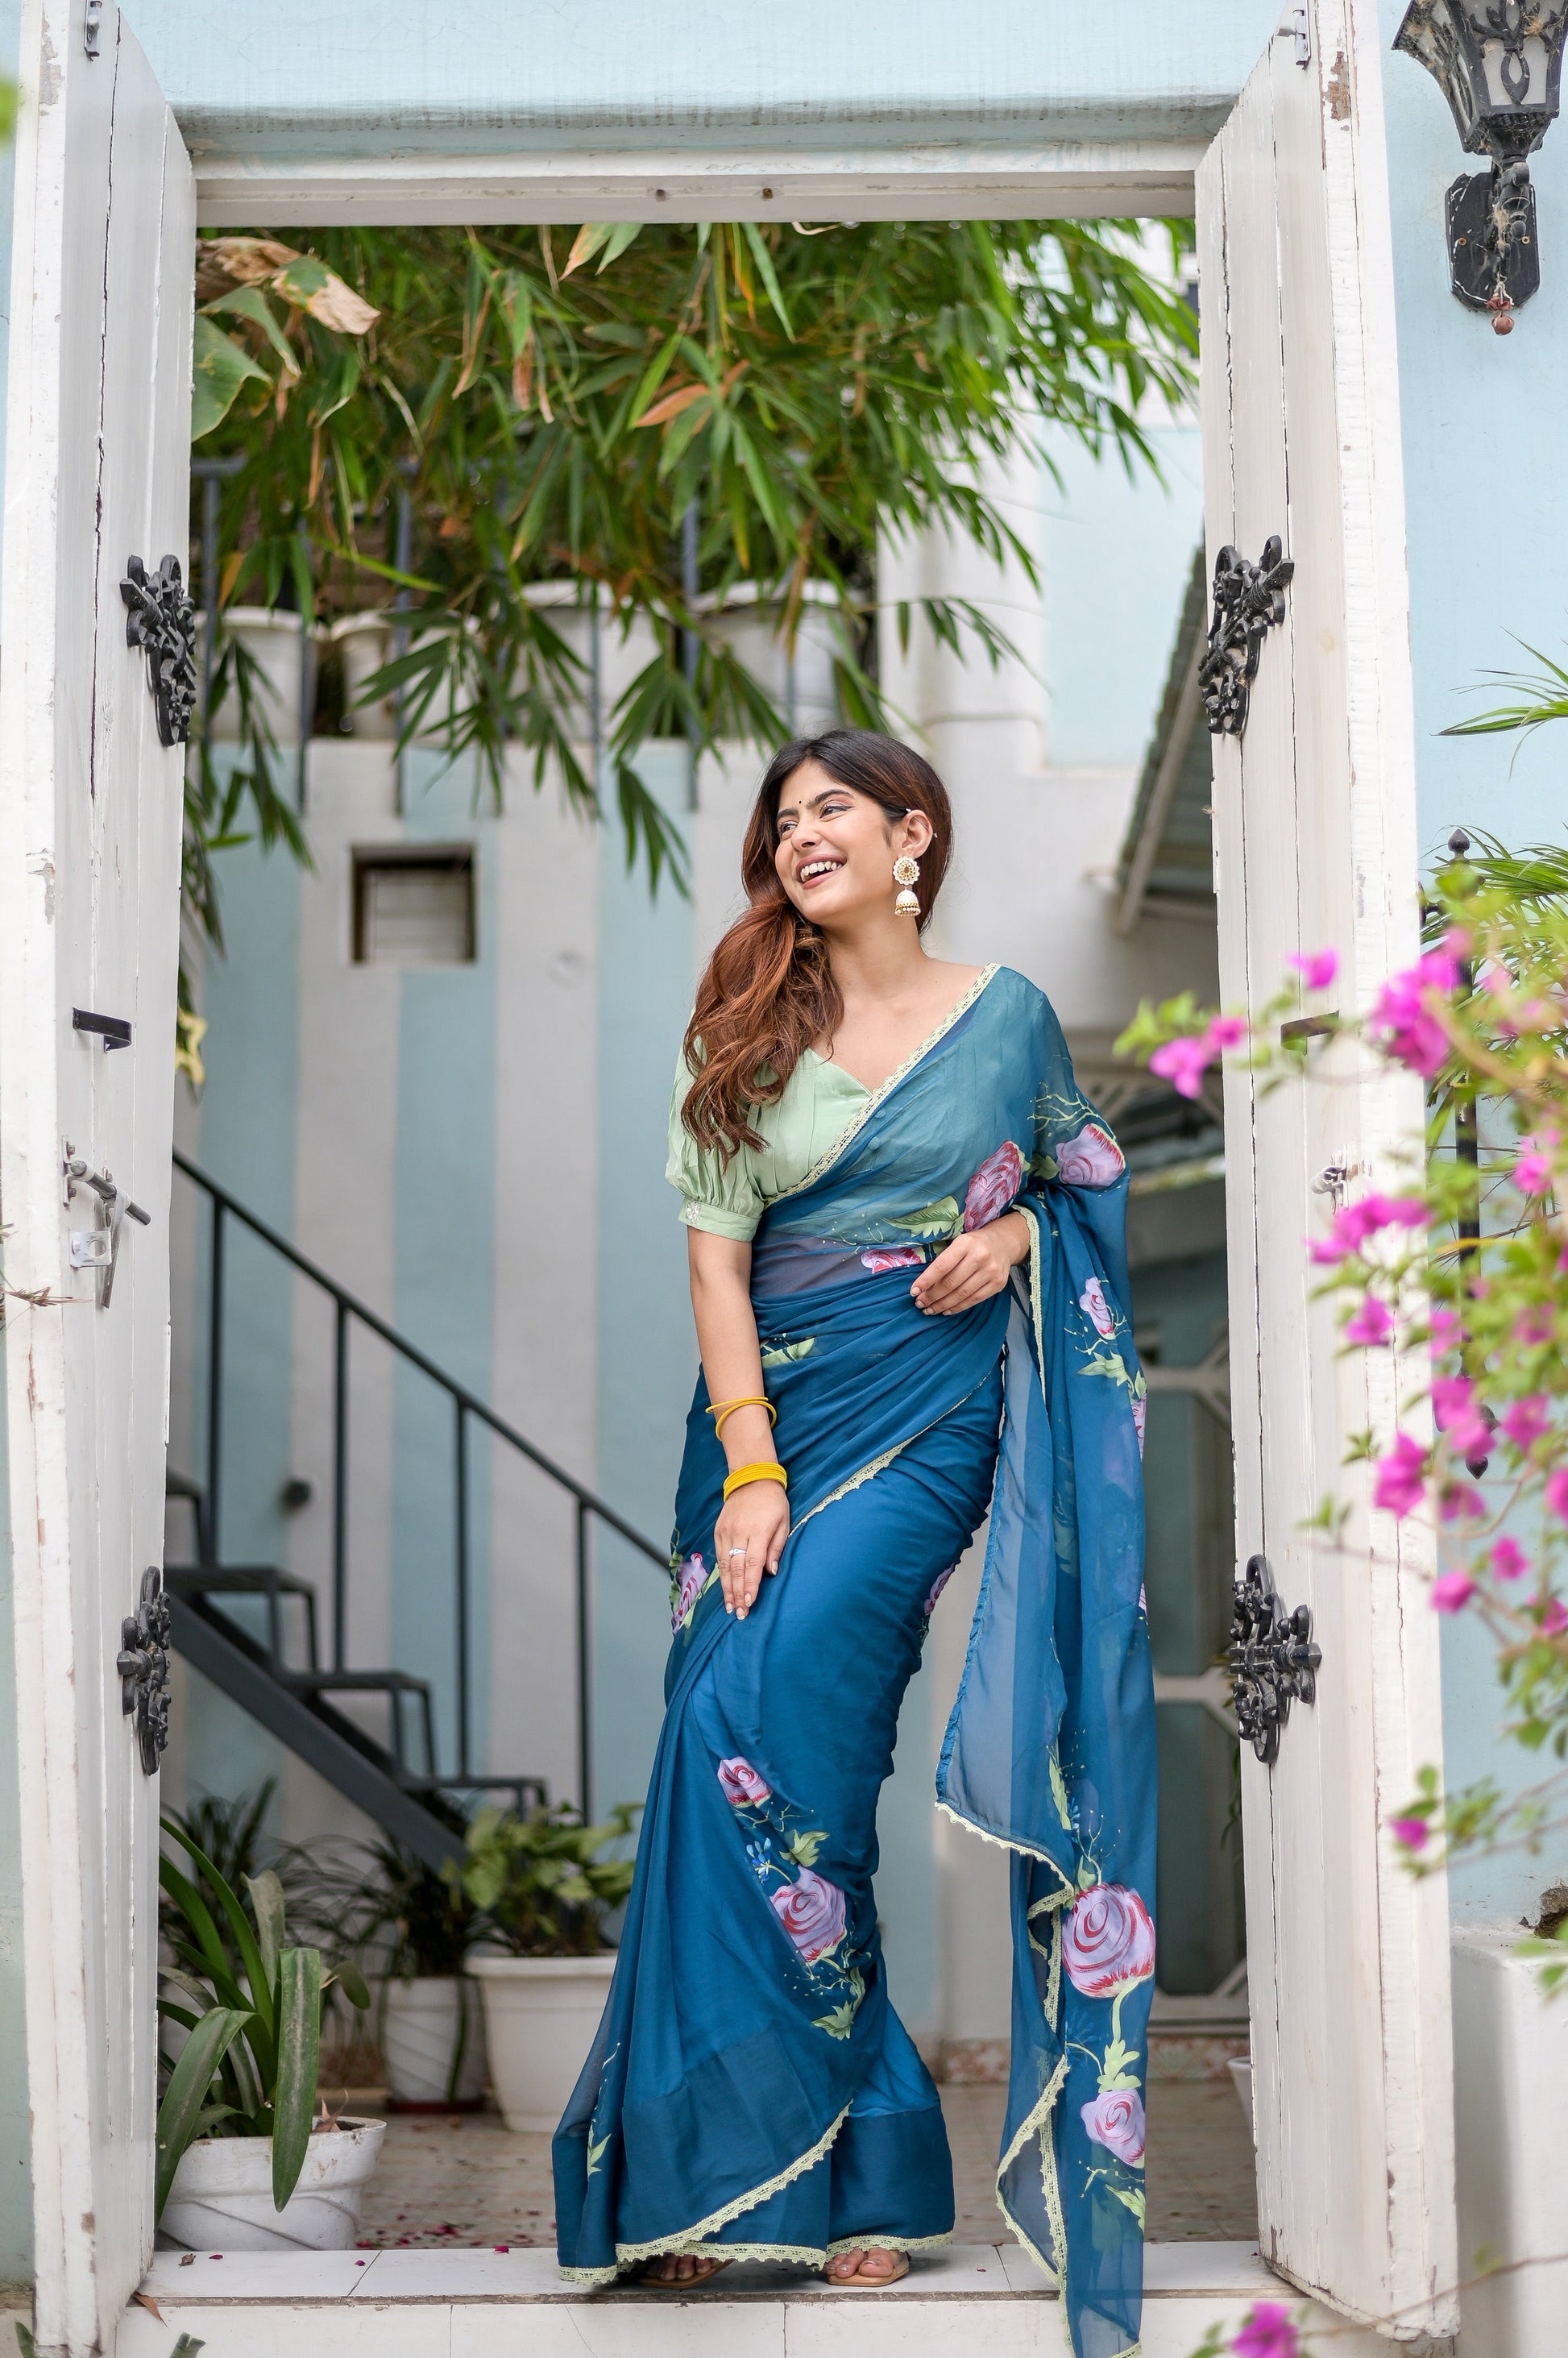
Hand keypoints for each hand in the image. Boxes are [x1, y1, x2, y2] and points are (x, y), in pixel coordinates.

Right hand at [714, 1477, 790, 1618]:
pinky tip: (724, 1587)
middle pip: (736, 1569)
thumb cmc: (773, 1502)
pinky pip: (719, 1556)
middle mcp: (738, 1533)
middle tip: (739, 1613)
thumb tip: (771, 1572)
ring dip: (727, 1588)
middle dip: (737, 1593)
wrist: (752, 1478)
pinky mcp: (718, 1531)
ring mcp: (725, 1532)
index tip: (749, 1603)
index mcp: (757, 1531)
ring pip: (725, 1565)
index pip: (752, 1564)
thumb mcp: (784, 1522)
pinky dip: (722, 1574)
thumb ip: (776, 1548)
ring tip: (730, 1607)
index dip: (750, 1585)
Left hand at [910, 1210, 1029, 1315]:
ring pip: (961, 1294)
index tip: (914, 1292)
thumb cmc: (973, 1244)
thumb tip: (923, 1286)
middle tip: (920, 1304)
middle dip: (932, 1296)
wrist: (1003, 1243)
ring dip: (942, 1305)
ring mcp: (991, 1272)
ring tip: (930, 1309)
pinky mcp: (998, 1284)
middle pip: (950, 1283)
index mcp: (965, 1244)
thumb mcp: (958, 1243)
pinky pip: (974, 1300)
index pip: (941, 1266)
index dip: (926, 1281)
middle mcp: (980, 1257)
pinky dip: (958, 1307)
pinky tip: (946, 1310)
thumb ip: (943, 1261)